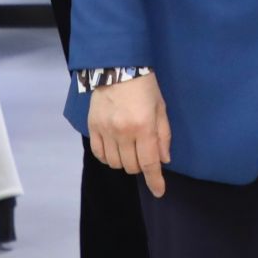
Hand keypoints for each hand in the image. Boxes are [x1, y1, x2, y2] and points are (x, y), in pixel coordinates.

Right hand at [88, 73, 171, 197]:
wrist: (117, 66)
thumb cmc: (145, 86)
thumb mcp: (161, 108)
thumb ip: (163, 135)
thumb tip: (163, 160)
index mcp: (143, 127)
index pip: (149, 163)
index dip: (155, 180)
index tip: (159, 191)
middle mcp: (123, 132)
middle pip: (132, 166)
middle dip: (141, 166)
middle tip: (144, 154)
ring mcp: (106, 130)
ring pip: (115, 163)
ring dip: (125, 162)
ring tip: (129, 149)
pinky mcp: (93, 127)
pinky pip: (99, 154)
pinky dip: (108, 157)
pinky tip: (114, 149)